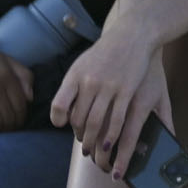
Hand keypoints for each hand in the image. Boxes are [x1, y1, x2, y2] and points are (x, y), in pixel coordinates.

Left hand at [51, 27, 171, 170]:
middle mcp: (89, 83)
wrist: (130, 37)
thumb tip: (62, 113)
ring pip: (96, 122)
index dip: (58, 119)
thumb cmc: (103, 54)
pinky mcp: (127, 91)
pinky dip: (111, 135)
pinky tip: (108, 144)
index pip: (58, 105)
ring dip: (93, 140)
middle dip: (79, 135)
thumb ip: (70, 88)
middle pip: (78, 118)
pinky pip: (117, 118)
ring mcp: (108, 87)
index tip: (61, 125)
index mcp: (74, 77)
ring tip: (94, 149)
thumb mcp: (80, 66)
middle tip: (82, 145)